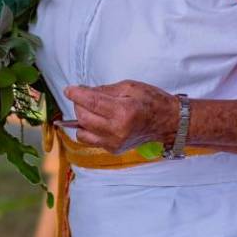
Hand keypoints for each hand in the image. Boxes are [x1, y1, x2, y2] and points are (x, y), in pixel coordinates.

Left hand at [62, 80, 179, 153]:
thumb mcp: (129, 87)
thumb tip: (83, 91)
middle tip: (83, 96)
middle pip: (84, 118)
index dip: (77, 95)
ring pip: (82, 132)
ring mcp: (114, 143)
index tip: (68, 90)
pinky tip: (97, 120)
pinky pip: (90, 140)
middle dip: (79, 104)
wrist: (167, 122)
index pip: (91, 103)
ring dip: (81, 118)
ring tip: (90, 109)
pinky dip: (89, 129)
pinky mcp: (113, 150)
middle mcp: (117, 131)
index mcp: (123, 112)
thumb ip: (104, 90)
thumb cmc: (151, 101)